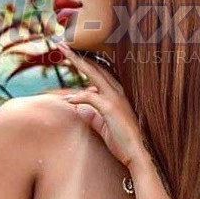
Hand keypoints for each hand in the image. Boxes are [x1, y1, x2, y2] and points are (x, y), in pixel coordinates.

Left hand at [55, 44, 145, 167]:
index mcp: (117, 94)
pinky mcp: (111, 108)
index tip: (72, 53)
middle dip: (78, 55)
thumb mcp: (104, 126)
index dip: (86, 61)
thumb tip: (79, 109)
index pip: (100, 72)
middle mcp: (117, 92)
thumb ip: (92, 116)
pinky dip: (77, 96)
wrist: (137, 154)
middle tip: (63, 43)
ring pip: (94, 74)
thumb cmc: (122, 142)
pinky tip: (67, 99)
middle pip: (95, 67)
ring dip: (77, 62)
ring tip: (62, 51)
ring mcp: (115, 98)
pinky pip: (90, 97)